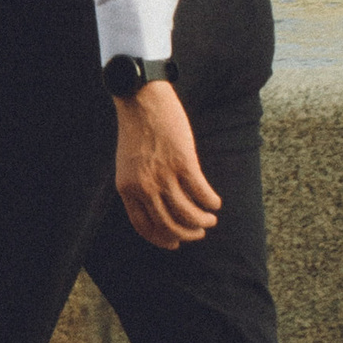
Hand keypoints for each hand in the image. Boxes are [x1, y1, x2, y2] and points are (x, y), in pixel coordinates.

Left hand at [115, 83, 221, 249]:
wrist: (141, 99)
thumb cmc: (136, 129)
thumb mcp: (127, 163)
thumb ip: (138, 185)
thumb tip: (158, 207)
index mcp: (127, 189)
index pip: (145, 227)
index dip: (162, 239)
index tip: (175, 243)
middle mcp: (144, 187)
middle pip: (169, 225)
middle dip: (187, 234)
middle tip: (199, 233)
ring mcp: (164, 175)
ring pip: (187, 213)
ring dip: (203, 221)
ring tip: (210, 219)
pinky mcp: (183, 162)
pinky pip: (201, 193)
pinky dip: (211, 201)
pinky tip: (215, 202)